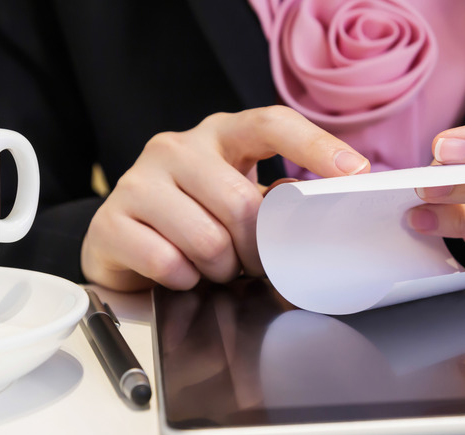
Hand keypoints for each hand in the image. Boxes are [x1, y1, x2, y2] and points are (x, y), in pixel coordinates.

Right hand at [81, 106, 369, 290]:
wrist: (125, 244)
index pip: (270, 124)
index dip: (315, 146)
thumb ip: (275, 202)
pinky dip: (183, 280)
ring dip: (220, 269)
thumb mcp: (239, 203)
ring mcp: (138, 180)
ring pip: (207, 240)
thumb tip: (324, 206)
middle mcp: (176, 147)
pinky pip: (168, 263)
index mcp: (218, 136)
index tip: (354, 172)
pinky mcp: (110, 220)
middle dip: (257, 250)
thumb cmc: (193, 220)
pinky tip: (178, 272)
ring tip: (212, 266)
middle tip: (251, 263)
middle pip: (242, 204)